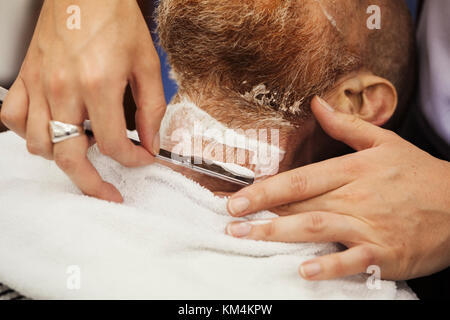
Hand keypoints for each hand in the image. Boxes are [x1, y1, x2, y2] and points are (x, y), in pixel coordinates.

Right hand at [0, 0, 165, 201]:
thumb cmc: (115, 19)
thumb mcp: (147, 64)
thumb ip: (153, 108)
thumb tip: (152, 141)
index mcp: (98, 85)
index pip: (114, 144)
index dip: (133, 159)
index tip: (142, 159)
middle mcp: (63, 89)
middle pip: (70, 157)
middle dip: (92, 185)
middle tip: (108, 194)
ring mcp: (39, 84)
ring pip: (39, 144)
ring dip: (62, 158)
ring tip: (83, 155)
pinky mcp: (25, 77)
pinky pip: (14, 118)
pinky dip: (30, 133)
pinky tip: (50, 130)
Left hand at [225, 96, 449, 280]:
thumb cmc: (418, 174)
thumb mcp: (385, 141)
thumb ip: (346, 125)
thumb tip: (316, 103)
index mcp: (352, 170)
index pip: (299, 178)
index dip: (265, 188)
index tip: (236, 198)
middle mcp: (355, 197)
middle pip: (299, 204)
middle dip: (260, 214)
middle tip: (228, 222)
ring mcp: (369, 226)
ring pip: (316, 228)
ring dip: (279, 235)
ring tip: (247, 240)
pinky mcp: (383, 252)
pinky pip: (352, 260)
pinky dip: (329, 266)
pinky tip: (304, 271)